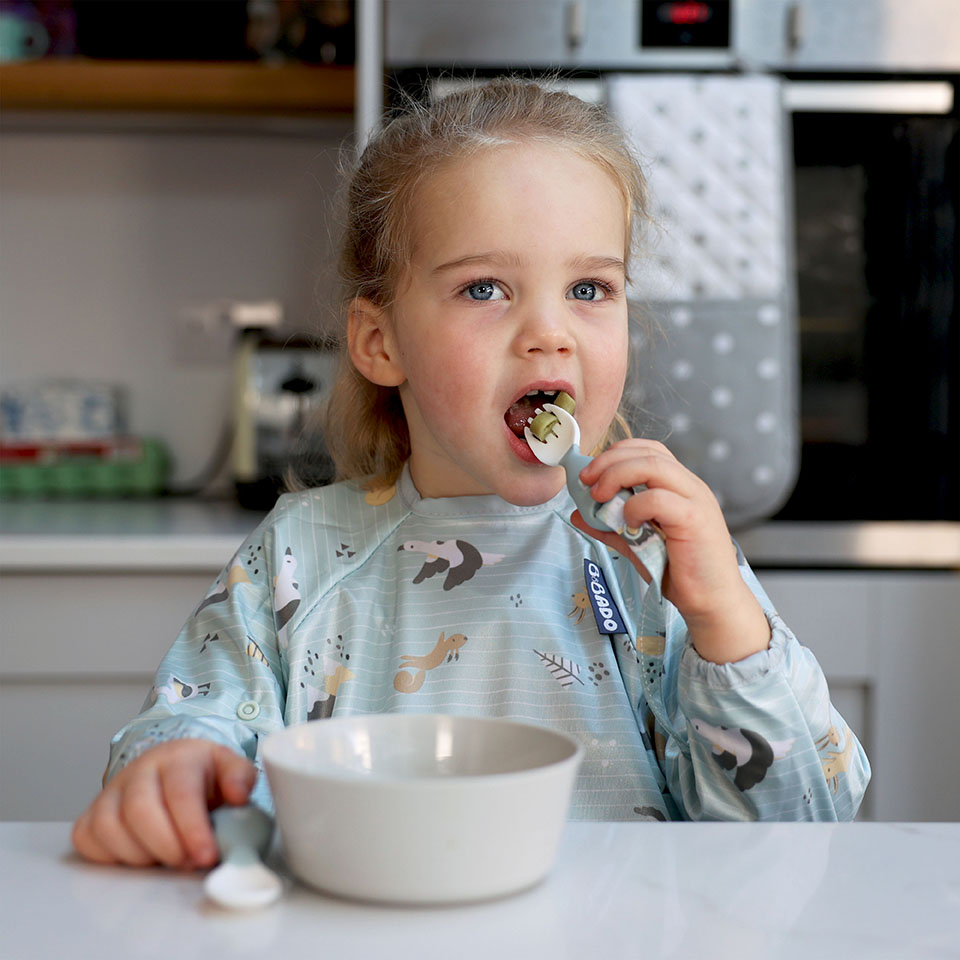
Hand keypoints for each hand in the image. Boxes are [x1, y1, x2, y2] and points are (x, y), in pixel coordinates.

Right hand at [71, 739, 256, 869]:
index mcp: (177, 757)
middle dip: (166, 846)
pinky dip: (111, 857)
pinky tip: (139, 859)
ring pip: (110, 828)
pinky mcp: (91, 814)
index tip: (207, 856)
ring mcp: (111, 792)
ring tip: (167, 860)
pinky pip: (88, 841)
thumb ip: (241, 778)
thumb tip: (238, 795)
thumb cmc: (203, 777)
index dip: (192, 828)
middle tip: (188, 864)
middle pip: (139, 810)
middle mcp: (139, 770)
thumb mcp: (230, 769)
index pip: (180, 792)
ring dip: (141, 855)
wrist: (173, 770)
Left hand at [571, 438, 769, 663]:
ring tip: (598, 496)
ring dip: (617, 475)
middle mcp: (690, 486)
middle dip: (609, 461)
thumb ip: (609, 527)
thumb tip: (578, 514)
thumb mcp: (635, 545)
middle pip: (648, 452)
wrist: (711, 603)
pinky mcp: (694, 520)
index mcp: (680, 486)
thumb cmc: (678, 573)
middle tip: (585, 481)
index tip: (589, 474)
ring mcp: (695, 500)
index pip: (649, 450)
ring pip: (653, 465)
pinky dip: (635, 506)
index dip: (616, 454)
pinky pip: (658, 499)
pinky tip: (628, 524)